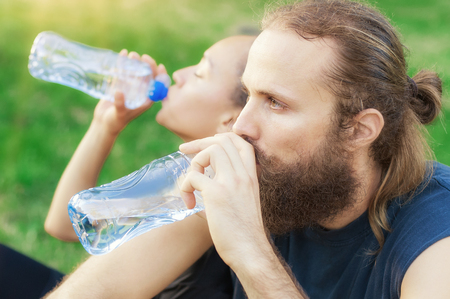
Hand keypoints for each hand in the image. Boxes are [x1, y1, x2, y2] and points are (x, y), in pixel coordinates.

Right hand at [93, 50, 168, 135]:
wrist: (104, 124)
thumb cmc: (115, 122)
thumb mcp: (120, 114)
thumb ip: (120, 104)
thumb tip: (119, 91)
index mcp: (146, 99)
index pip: (157, 85)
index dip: (160, 75)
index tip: (159, 65)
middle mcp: (140, 92)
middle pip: (147, 76)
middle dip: (147, 65)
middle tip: (142, 57)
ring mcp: (130, 88)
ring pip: (135, 72)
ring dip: (135, 63)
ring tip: (132, 54)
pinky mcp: (119, 85)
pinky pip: (123, 72)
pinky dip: (123, 64)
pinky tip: (122, 55)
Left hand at [179, 133, 266, 267]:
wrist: (250, 250)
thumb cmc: (244, 231)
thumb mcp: (245, 200)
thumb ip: (234, 186)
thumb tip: (211, 178)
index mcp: (252, 176)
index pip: (240, 142)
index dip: (219, 138)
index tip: (204, 146)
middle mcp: (244, 174)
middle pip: (223, 140)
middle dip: (199, 143)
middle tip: (183, 151)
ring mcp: (231, 182)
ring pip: (210, 151)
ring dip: (194, 164)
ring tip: (192, 184)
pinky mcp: (217, 194)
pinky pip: (193, 176)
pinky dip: (185, 187)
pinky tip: (189, 203)